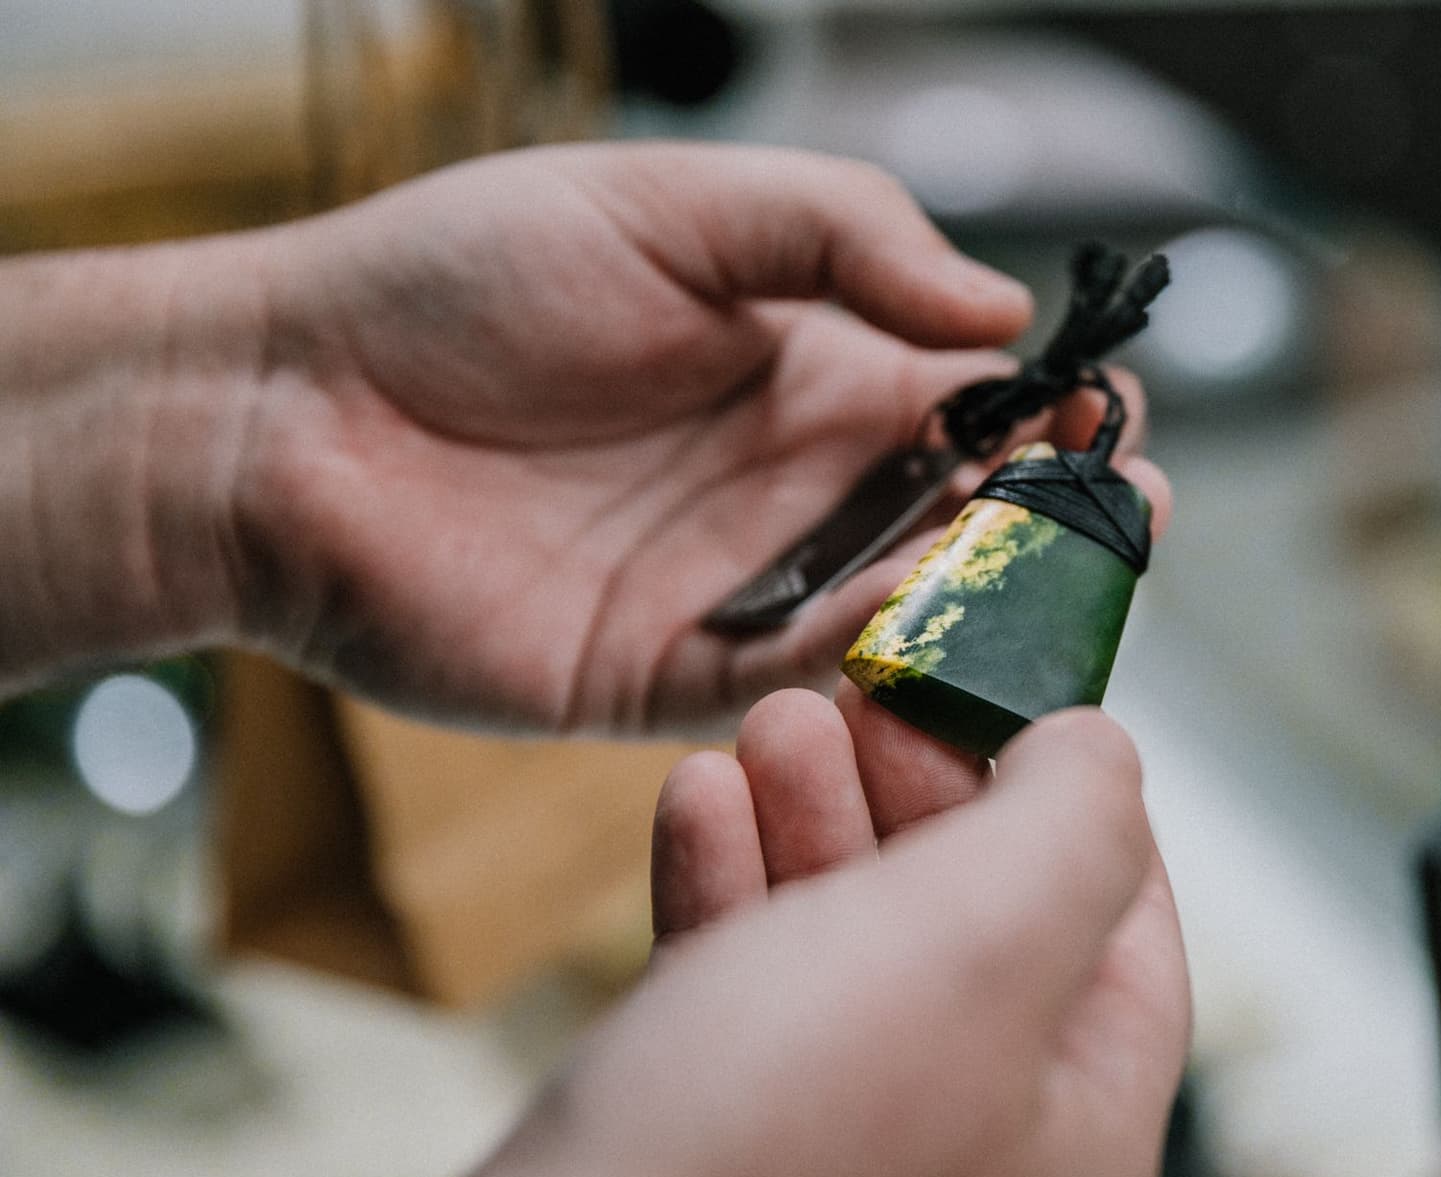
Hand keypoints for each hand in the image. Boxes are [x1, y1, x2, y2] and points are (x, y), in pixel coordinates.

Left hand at [222, 141, 1161, 730]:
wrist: (289, 412)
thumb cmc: (458, 282)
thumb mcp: (671, 203)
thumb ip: (842, 237)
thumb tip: (990, 313)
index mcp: (805, 365)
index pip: (971, 402)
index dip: (1051, 411)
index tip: (1104, 408)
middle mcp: (792, 483)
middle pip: (964, 519)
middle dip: (1055, 518)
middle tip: (1121, 507)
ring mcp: (743, 584)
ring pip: (908, 608)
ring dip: (992, 593)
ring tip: (1061, 565)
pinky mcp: (681, 676)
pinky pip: (810, 678)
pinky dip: (882, 657)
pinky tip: (934, 616)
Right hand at [350, 688, 1190, 1176]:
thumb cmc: (769, 1144)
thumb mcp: (978, 936)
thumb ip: (1074, 825)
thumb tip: (1096, 754)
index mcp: (1079, 1124)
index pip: (1125, 927)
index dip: (1069, 798)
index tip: (996, 699)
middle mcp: (977, 1152)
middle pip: (977, 922)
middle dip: (914, 787)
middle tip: (858, 693)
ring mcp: (844, 1156)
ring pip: (851, 943)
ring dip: (811, 818)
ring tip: (767, 725)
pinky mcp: (719, 1148)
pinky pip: (747, 989)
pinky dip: (729, 885)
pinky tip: (696, 805)